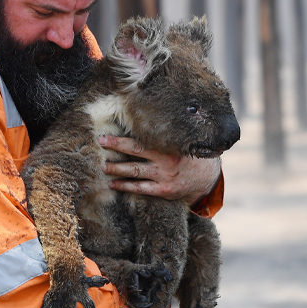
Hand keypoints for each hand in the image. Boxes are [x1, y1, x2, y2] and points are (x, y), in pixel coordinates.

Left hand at [97, 135, 221, 204]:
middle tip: (99, 145)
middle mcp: (166, 161)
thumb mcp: (181, 141)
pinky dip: (126, 186)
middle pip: (135, 154)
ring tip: (103, 166)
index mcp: (169, 146)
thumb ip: (165, 134)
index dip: (121, 139)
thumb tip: (143, 116)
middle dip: (115, 149)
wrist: (206, 177)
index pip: (140, 141)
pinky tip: (113, 183)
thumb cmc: (188, 154)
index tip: (104, 137)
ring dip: (117, 169)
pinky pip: (141, 188)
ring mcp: (164, 177)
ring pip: (135, 172)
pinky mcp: (164, 191)